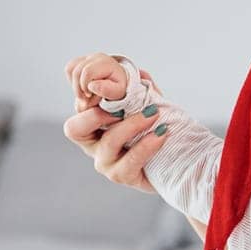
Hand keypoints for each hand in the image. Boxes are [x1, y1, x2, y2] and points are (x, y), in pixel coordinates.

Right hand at [61, 53, 169, 193]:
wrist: (177, 162)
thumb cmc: (154, 130)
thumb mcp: (145, 105)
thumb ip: (139, 89)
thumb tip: (139, 73)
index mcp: (92, 122)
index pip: (77, 104)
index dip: (86, 92)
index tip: (108, 83)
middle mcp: (92, 143)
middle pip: (74, 129)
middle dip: (94, 115)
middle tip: (120, 106)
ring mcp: (105, 161)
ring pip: (108, 143)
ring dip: (132, 125)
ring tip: (153, 113)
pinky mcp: (122, 176)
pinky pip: (131, 160)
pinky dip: (147, 144)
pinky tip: (162, 132)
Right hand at [64, 52, 129, 105]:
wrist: (119, 81)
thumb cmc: (117, 87)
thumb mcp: (118, 92)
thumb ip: (107, 91)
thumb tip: (91, 86)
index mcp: (105, 63)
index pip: (87, 72)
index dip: (84, 86)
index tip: (89, 96)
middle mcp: (96, 57)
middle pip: (76, 72)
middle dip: (78, 88)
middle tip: (85, 98)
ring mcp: (88, 57)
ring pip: (70, 69)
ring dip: (74, 84)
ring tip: (84, 92)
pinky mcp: (81, 60)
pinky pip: (69, 69)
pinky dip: (73, 80)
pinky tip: (82, 86)